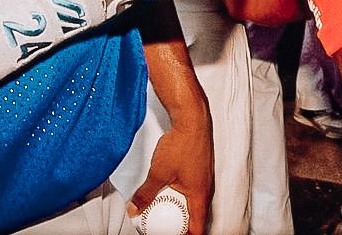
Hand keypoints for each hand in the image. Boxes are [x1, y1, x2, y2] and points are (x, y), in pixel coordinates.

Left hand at [129, 120, 211, 234]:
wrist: (192, 118)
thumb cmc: (182, 143)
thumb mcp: (158, 173)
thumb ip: (146, 193)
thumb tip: (135, 208)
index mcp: (200, 196)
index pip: (198, 228)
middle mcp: (206, 188)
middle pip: (197, 216)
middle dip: (183, 225)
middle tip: (167, 227)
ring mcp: (204, 177)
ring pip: (195, 201)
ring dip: (182, 209)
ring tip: (166, 210)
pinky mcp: (200, 167)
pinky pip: (193, 188)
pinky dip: (183, 194)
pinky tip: (170, 189)